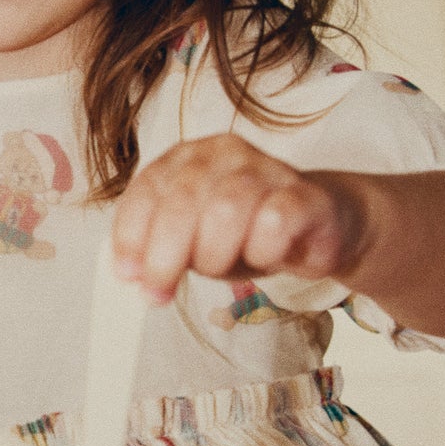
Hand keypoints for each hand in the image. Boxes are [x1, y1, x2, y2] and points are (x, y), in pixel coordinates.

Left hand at [111, 136, 365, 303]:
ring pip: (227, 210)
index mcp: (187, 157)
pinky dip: (262, 250)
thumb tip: (131, 275)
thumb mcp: (191, 241)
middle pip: (184, 200)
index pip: (148, 189)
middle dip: (165, 255)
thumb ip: (157, 250)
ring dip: (215, 255)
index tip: (128, 274)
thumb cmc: (245, 232)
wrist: (316, 226)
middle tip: (160, 291)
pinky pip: (274, 222)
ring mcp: (267, 168)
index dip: (131, 235)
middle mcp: (224, 154)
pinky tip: (266, 255)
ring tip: (222, 267)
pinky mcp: (304, 194)